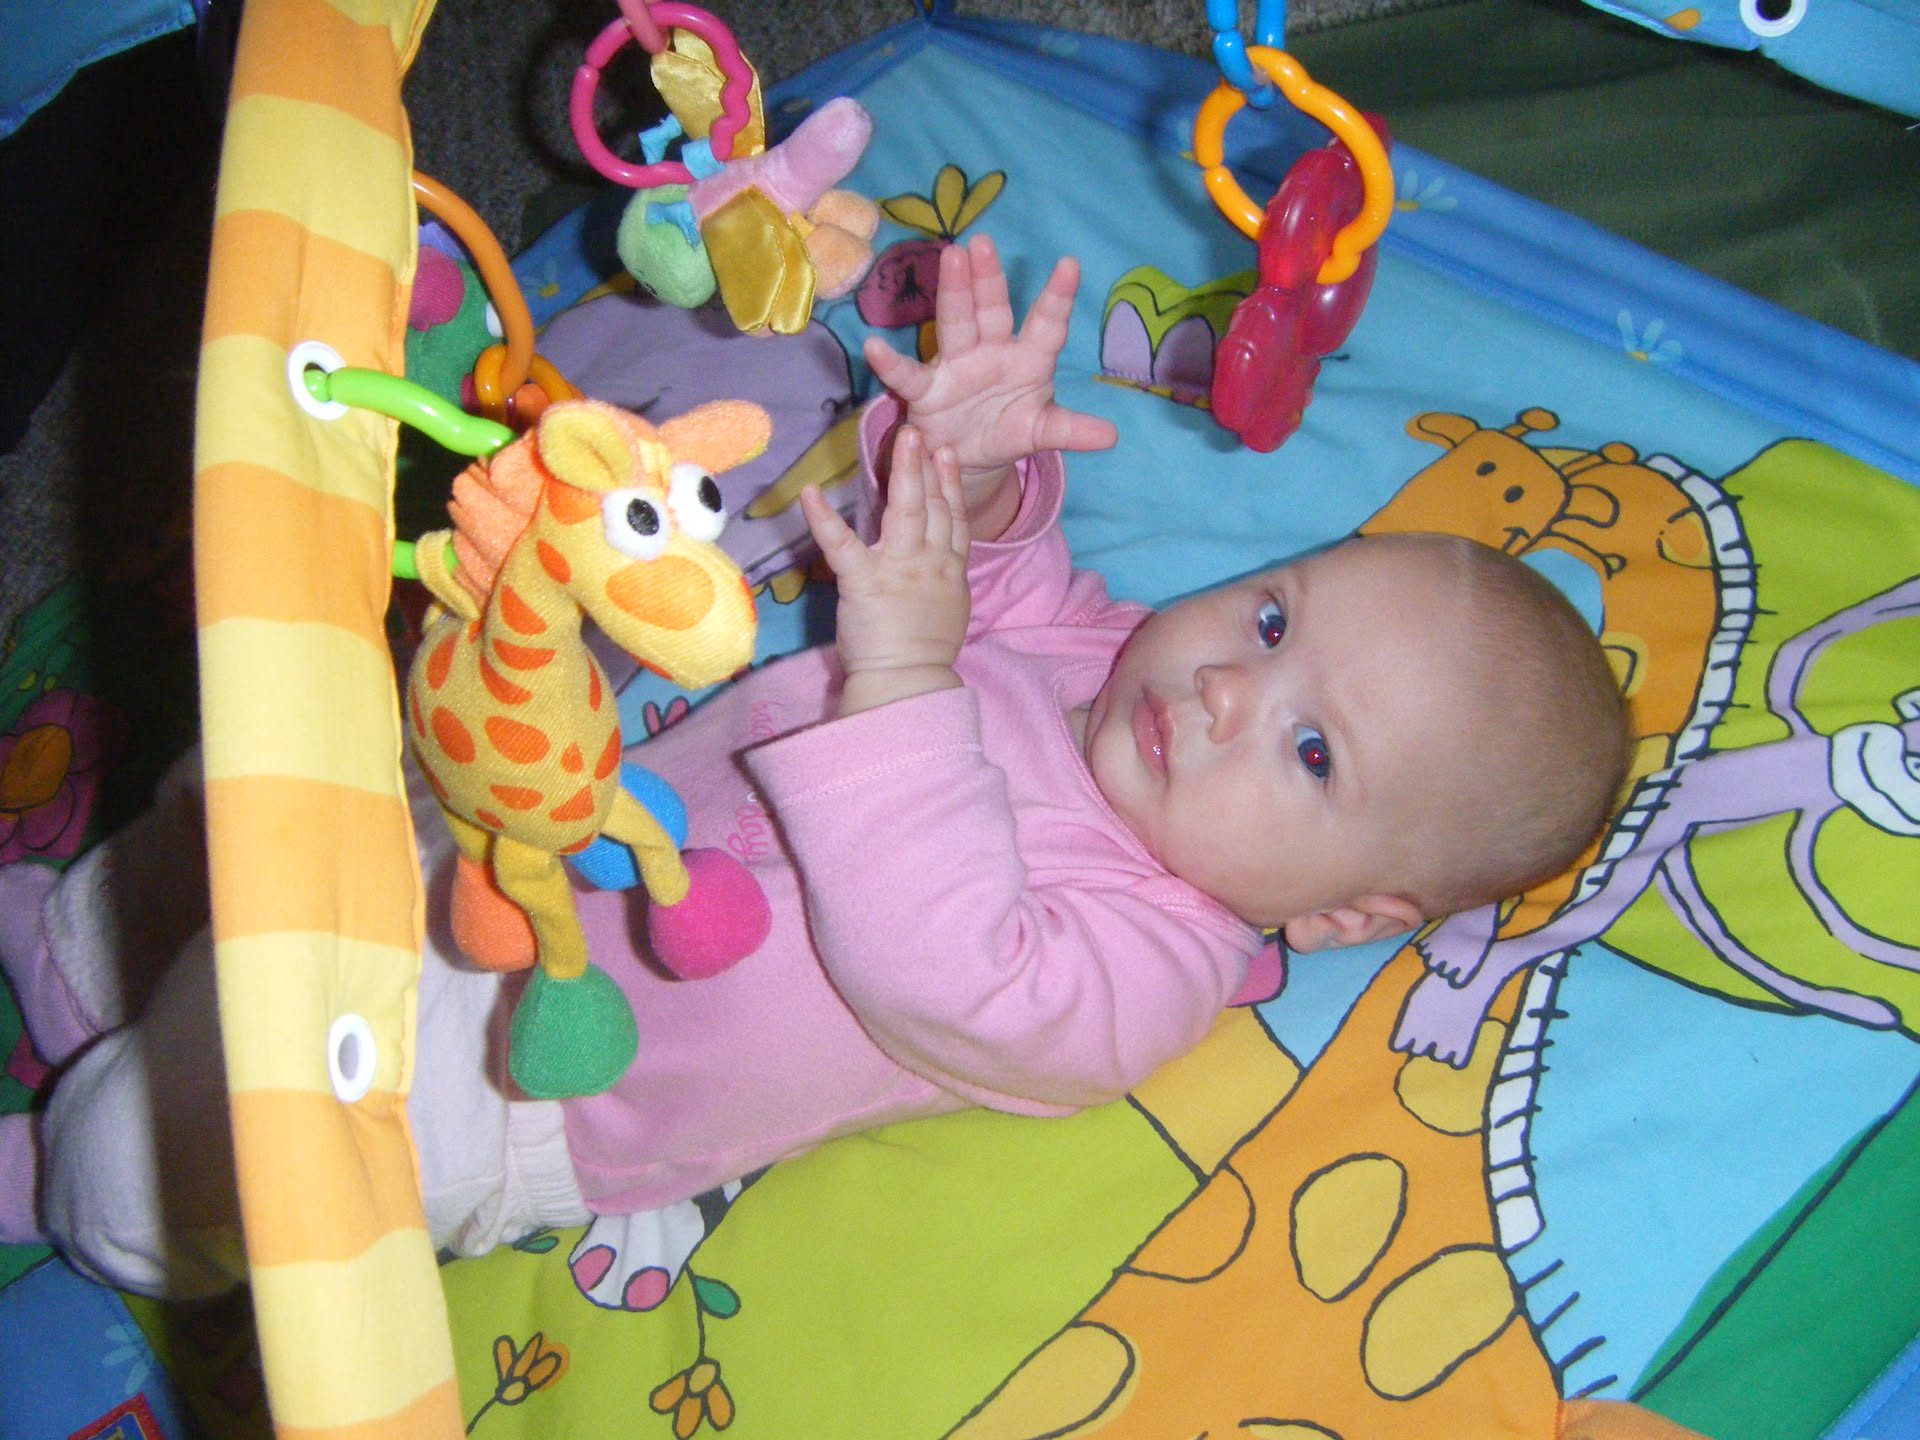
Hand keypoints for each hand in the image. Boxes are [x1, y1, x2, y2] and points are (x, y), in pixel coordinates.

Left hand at [801, 427, 970, 716]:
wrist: (907, 681)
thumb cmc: (923, 652)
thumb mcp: (947, 608)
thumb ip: (941, 576)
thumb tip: (936, 558)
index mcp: (949, 570)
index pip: (954, 519)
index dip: (951, 485)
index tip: (948, 455)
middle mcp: (929, 563)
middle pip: (934, 506)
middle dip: (928, 466)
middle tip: (922, 432)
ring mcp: (898, 569)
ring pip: (908, 512)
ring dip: (905, 473)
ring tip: (903, 438)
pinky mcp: (865, 581)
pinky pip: (842, 544)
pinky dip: (824, 517)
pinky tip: (811, 493)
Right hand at [864, 234, 1116, 539]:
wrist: (967, 455)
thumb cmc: (1007, 428)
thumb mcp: (1039, 432)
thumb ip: (1070, 430)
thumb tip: (1112, 437)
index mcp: (1028, 359)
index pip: (1047, 324)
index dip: (1057, 298)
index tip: (1070, 265)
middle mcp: (991, 351)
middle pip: (992, 310)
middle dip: (988, 279)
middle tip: (983, 243)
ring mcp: (956, 365)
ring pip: (956, 323)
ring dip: (954, 293)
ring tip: (950, 258)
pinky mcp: (926, 390)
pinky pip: (907, 375)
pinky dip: (890, 364)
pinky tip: (873, 347)